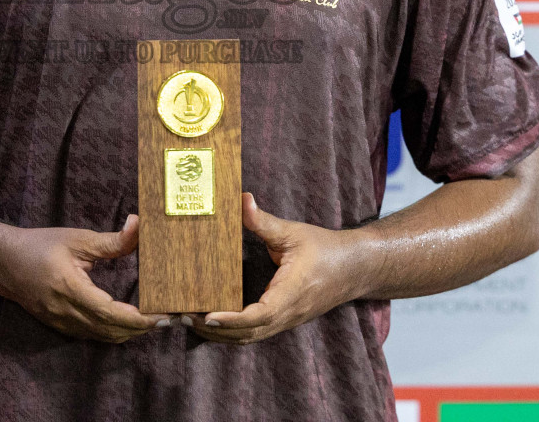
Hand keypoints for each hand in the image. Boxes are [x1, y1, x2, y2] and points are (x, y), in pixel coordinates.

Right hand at [0, 214, 164, 341]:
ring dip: (128, 333)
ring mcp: (61, 322)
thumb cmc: (40, 246)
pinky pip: (91, 335)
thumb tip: (139, 225)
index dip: (138, 319)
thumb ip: (110, 240)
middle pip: (110, 331)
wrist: (3, 263)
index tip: (160, 315)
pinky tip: (125, 321)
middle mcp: (66, 312)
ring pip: (102, 337)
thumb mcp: (76, 239)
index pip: (111, 313)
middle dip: (140, 329)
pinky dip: (112, 332)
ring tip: (150, 321)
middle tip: (165, 318)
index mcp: (71, 288)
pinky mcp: (59, 325)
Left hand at [190, 194, 359, 344]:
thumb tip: (241, 199)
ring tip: (191, 321)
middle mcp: (288, 313)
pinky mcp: (285, 320)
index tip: (207, 316)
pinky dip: (233, 333)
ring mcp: (287, 320)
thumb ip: (264, 221)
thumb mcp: (293, 232)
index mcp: (291, 292)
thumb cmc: (324, 248)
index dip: (232, 319)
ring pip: (250, 338)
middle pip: (248, 334)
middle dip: (215, 330)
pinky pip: (256, 333)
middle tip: (183, 316)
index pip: (259, 315)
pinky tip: (214, 322)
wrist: (355, 268)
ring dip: (221, 335)